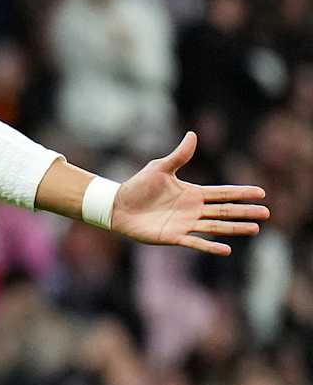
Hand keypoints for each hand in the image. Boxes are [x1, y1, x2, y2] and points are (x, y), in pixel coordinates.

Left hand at [110, 131, 267, 255]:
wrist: (118, 206)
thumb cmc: (138, 186)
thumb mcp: (160, 168)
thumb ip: (179, 156)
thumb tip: (193, 135)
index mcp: (192, 193)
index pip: (222, 193)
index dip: (241, 193)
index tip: (261, 192)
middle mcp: (193, 210)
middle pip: (224, 211)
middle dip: (245, 211)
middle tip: (266, 213)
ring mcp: (185, 224)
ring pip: (216, 227)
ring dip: (235, 228)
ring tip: (254, 228)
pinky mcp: (174, 236)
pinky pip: (196, 242)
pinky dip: (211, 247)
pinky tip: (227, 249)